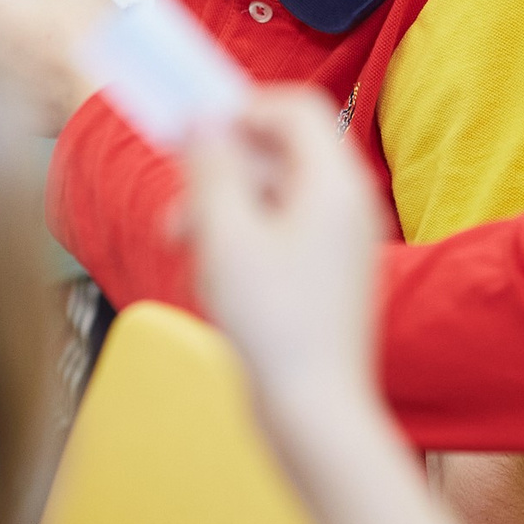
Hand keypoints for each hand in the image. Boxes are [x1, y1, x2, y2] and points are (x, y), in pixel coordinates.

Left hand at [0, 0, 110, 134]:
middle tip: (68, 9)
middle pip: (2, 11)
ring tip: (70, 43)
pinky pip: (16, 76)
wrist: (98, 100)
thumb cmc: (85, 44)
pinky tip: (65, 70)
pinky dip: (35, 71)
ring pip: (8, 46)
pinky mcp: (1, 101)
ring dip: (33, 41)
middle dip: (33, 8)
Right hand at [189, 89, 467, 523]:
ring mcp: (339, 243)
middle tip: (176, 208)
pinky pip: (279, 233)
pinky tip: (212, 278)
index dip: (240, 107)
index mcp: (335, 182)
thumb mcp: (225, 234)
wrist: (315, 415)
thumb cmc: (276, 326)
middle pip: (278, 152)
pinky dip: (241, 240)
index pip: (294, 108)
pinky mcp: (325, 277)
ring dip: (222, 208)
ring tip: (182, 247)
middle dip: (220, 170)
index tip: (192, 128)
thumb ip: (212, 168)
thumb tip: (204, 121)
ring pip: (272, 195)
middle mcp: (347, 205)